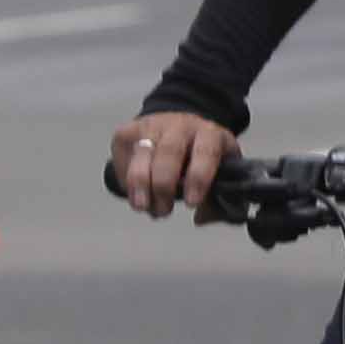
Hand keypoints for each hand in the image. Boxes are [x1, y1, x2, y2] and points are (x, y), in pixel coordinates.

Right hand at [109, 109, 236, 218]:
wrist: (178, 124)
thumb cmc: (202, 154)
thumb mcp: (222, 168)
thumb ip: (218, 196)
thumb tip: (200, 218)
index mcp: (210, 133)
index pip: (206, 152)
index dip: (198, 178)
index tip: (191, 203)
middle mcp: (180, 125)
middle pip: (169, 152)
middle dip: (164, 185)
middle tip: (163, 210)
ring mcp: (150, 127)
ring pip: (141, 156)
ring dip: (140, 186)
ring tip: (142, 207)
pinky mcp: (127, 133)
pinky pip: (122, 161)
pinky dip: (126, 182)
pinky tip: (135, 193)